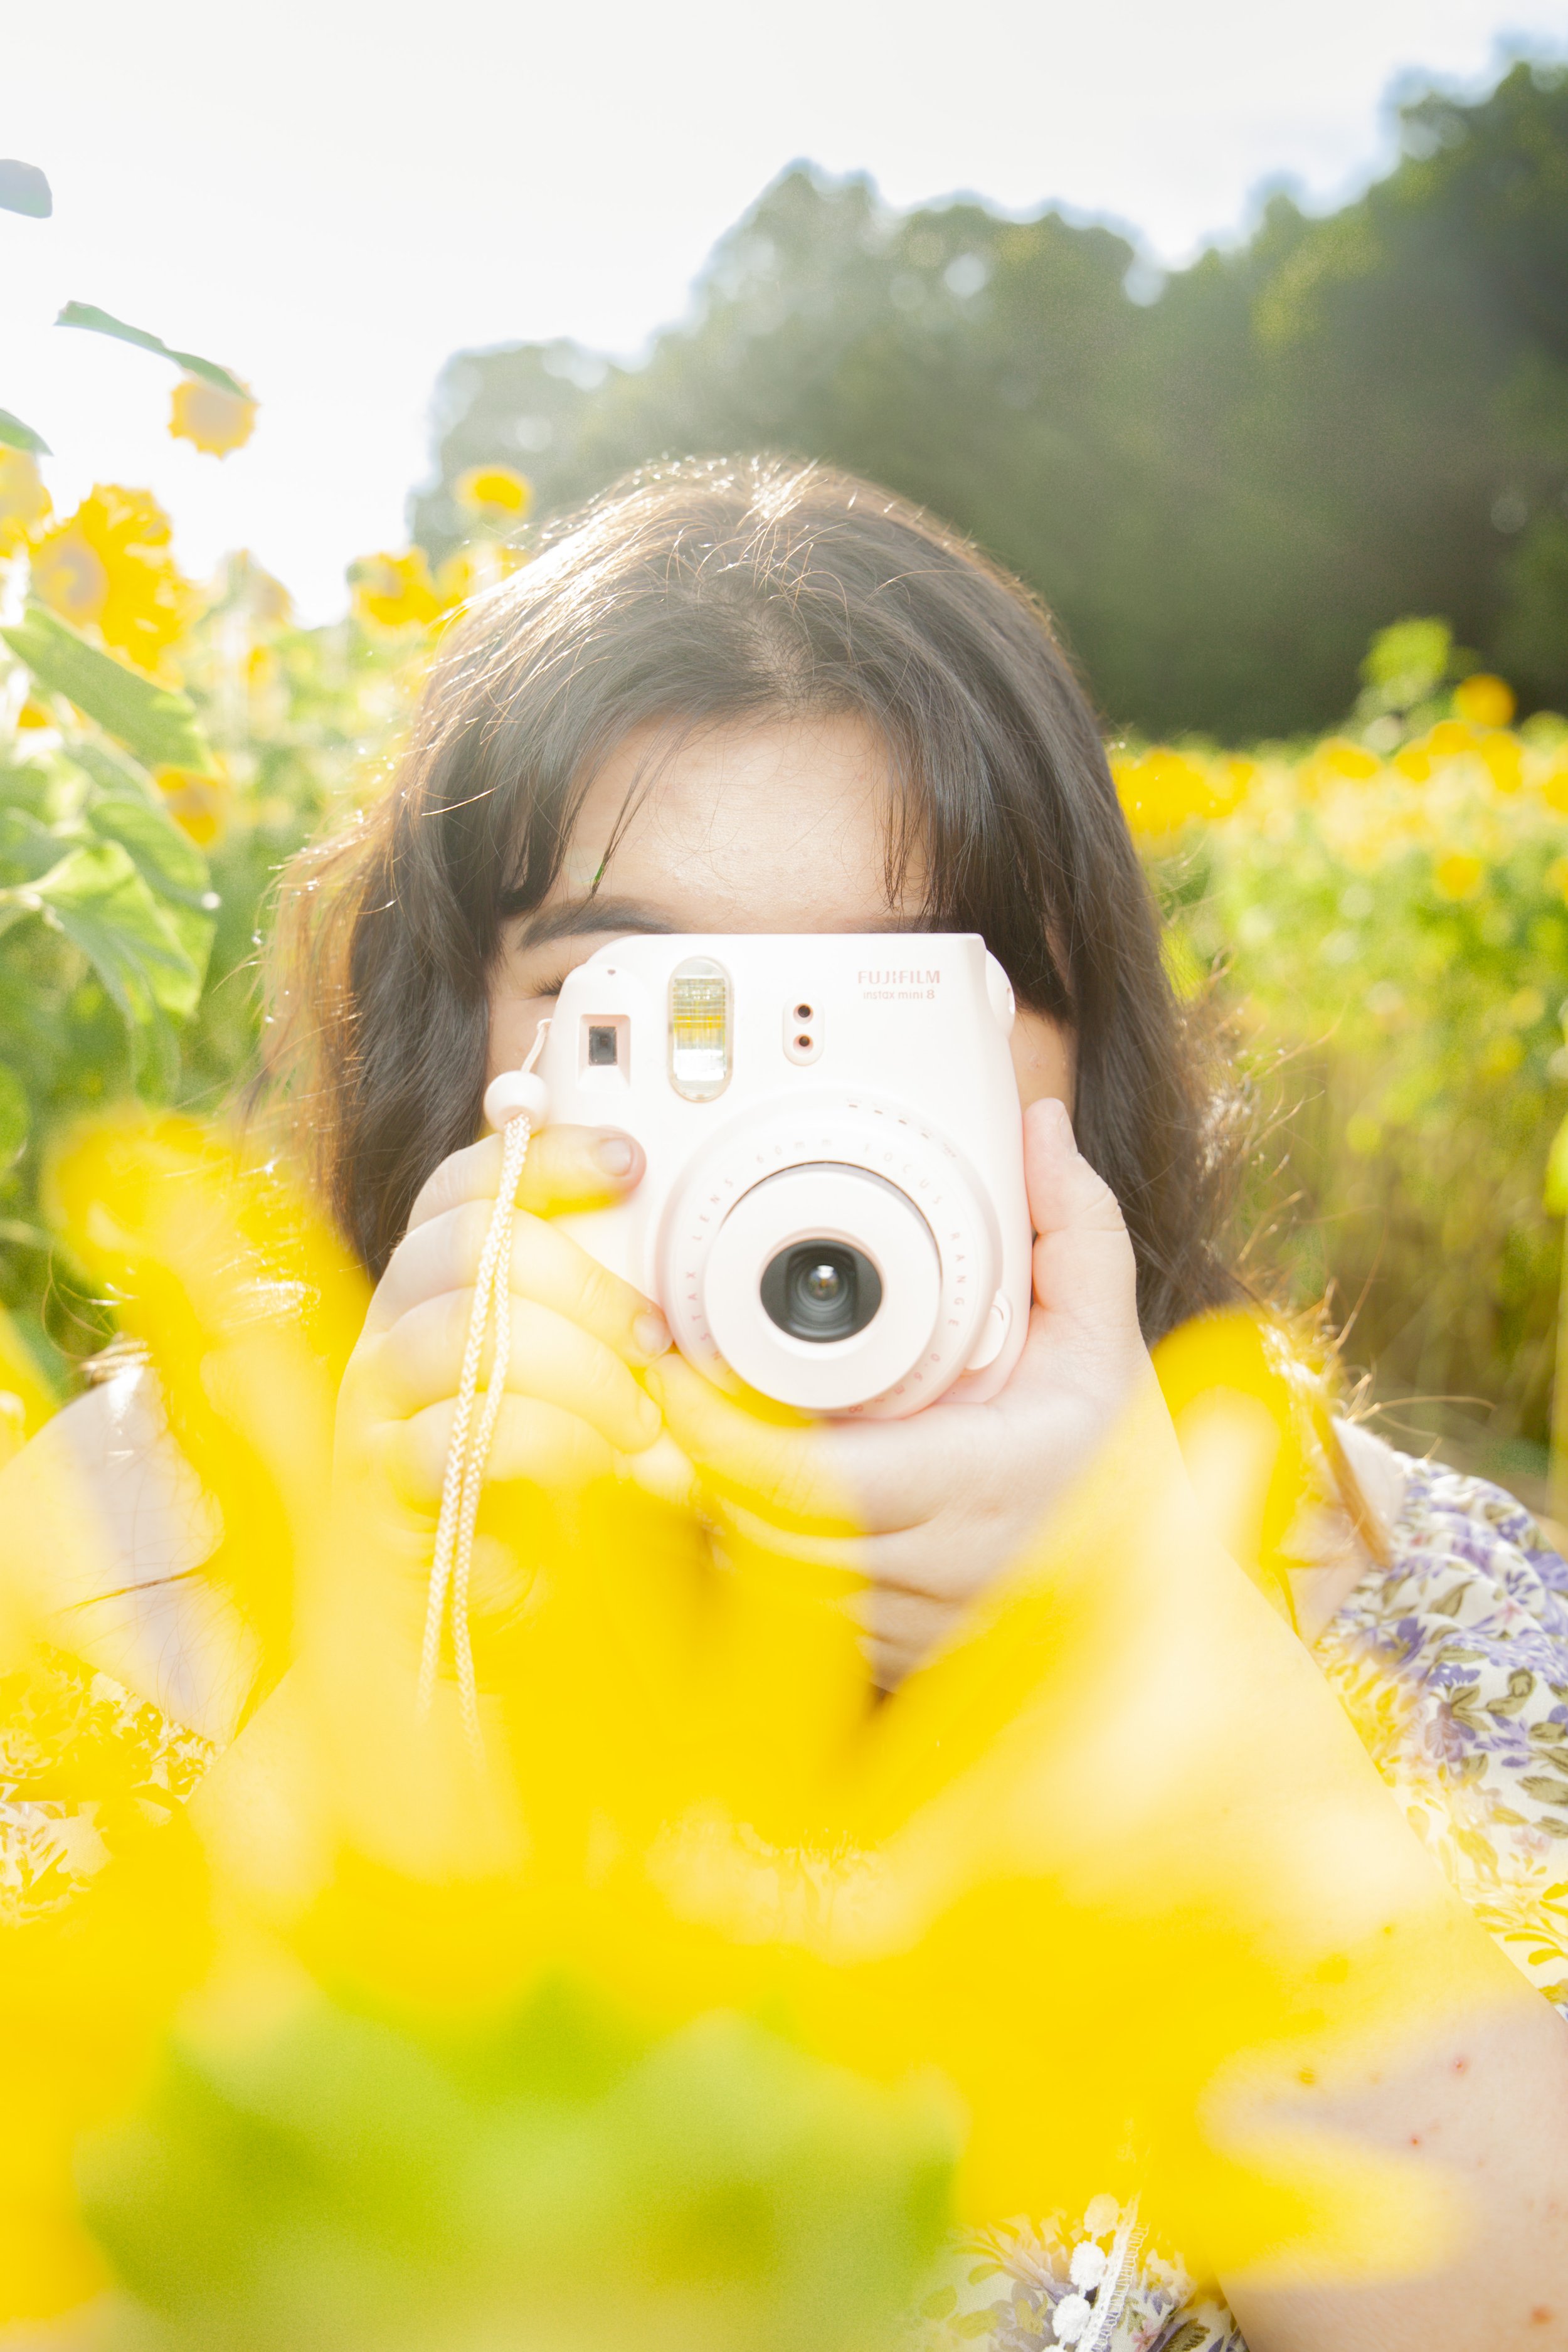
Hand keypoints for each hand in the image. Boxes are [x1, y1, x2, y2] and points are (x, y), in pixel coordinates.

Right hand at [332, 1123, 669, 1652]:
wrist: (462, 1627)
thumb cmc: (533, 1498)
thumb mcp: (589, 1393)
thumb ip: (614, 1331)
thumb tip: (687, 1297)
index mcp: (434, 1285)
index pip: (468, 1181)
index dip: (547, 1155)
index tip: (630, 1165)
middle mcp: (391, 1327)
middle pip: (476, 1240)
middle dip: (593, 1287)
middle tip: (656, 1351)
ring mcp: (376, 1405)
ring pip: (471, 1330)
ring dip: (585, 1375)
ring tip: (640, 1431)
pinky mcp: (381, 1485)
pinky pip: (463, 1433)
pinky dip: (555, 1446)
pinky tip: (597, 1471)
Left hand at [648, 1096, 1179, 1685]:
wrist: (1161, 1614)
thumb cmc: (1127, 1477)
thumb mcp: (1110, 1342)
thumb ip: (1075, 1229)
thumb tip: (1036, 1126)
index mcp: (981, 1483)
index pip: (812, 1479)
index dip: (723, 1429)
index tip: (676, 1368)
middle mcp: (935, 1570)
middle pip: (759, 1519)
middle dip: (703, 1447)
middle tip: (674, 1370)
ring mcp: (901, 1626)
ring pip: (760, 1568)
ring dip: (722, 1498)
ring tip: (707, 1420)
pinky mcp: (879, 1658)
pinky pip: (784, 1606)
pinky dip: (758, 1545)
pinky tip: (757, 1489)